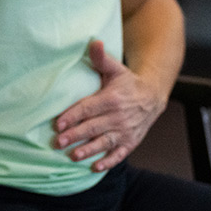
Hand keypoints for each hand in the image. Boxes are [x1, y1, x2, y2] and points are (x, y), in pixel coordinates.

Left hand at [53, 40, 164, 171]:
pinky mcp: (131, 141)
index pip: (88, 108)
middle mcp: (119, 117)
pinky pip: (119, 154)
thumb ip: (101, 58)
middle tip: (58, 142)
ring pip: (104, 142)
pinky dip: (108, 161)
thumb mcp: (115, 68)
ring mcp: (126, 131)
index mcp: (112, 99)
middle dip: (75, 135)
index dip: (72, 116)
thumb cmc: (127, 82)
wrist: (152, 96)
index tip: (58, 123)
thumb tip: (94, 42)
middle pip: (93, 127)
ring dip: (89, 150)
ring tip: (73, 156)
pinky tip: (94, 168)